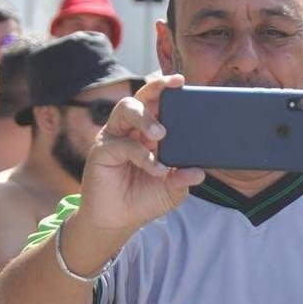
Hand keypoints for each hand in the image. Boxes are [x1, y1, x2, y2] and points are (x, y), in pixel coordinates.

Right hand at [77, 74, 205, 233]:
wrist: (118, 221)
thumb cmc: (143, 199)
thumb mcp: (171, 190)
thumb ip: (183, 178)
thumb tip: (200, 171)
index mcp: (149, 133)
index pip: (158, 104)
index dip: (168, 90)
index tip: (182, 82)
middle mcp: (131, 129)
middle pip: (141, 96)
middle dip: (156, 87)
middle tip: (174, 88)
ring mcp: (115, 137)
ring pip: (125, 109)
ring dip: (145, 117)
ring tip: (162, 134)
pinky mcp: (102, 150)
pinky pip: (122, 144)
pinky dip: (141, 155)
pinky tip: (156, 168)